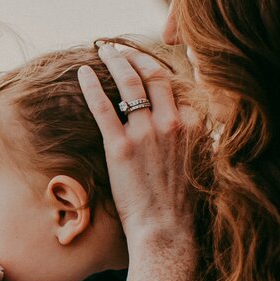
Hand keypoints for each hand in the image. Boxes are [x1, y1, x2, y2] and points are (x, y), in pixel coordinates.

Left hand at [78, 40, 205, 248]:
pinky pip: (104, 107)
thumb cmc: (179, 204)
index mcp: (193, 126)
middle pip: (155, 74)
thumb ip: (190, 138)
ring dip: (116, 61)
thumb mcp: (195, 163)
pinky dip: (92, 86)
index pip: (177, 85)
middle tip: (122, 48)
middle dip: (136, 55)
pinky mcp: (121, 148)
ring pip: (130, 83)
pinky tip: (84, 72)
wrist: (167, 231)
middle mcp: (172, 124)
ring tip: (104, 50)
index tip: (146, 61)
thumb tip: (183, 123)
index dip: (159, 68)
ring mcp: (146, 134)